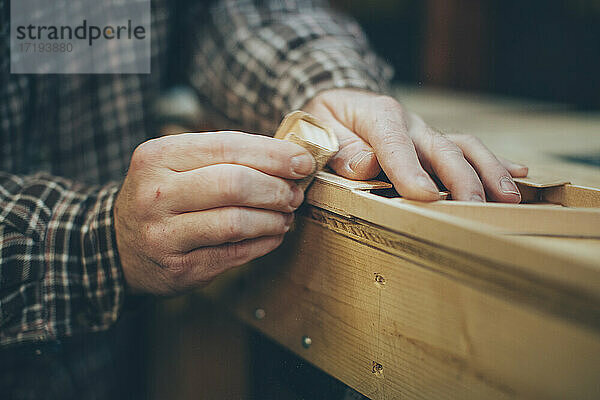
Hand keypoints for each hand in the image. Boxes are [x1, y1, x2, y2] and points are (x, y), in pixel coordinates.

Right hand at [114, 132, 314, 294]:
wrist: (118, 246)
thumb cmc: (162, 197)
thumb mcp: (176, 164)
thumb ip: (224, 157)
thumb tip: (289, 158)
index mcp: (158, 156)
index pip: (227, 147)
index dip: (274, 154)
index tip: (303, 162)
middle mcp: (155, 194)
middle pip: (234, 184)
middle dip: (276, 189)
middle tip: (295, 194)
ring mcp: (164, 234)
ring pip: (236, 222)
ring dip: (273, 219)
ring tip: (286, 216)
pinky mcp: (178, 267)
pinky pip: (235, 253)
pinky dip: (265, 243)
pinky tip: (274, 235)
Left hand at [303, 89, 527, 201]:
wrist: (340, 101)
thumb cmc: (326, 120)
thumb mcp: (319, 128)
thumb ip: (339, 148)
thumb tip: (364, 166)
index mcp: (378, 115)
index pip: (395, 144)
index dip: (410, 170)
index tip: (425, 196)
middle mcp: (410, 122)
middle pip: (441, 148)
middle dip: (461, 178)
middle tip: (475, 207)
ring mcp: (426, 132)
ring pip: (464, 147)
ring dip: (488, 171)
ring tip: (508, 197)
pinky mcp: (434, 142)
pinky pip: (468, 148)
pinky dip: (494, 162)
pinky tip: (519, 173)